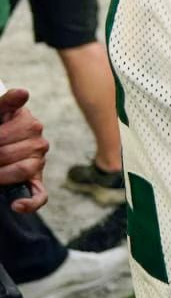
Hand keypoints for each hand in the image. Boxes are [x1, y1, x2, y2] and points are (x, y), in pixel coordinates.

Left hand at [0, 88, 48, 212]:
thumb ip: (6, 103)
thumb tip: (22, 93)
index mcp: (29, 122)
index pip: (11, 133)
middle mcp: (38, 141)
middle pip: (12, 153)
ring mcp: (39, 161)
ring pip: (24, 169)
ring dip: (2, 174)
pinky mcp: (36, 181)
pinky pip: (39, 195)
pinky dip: (28, 203)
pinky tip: (15, 205)